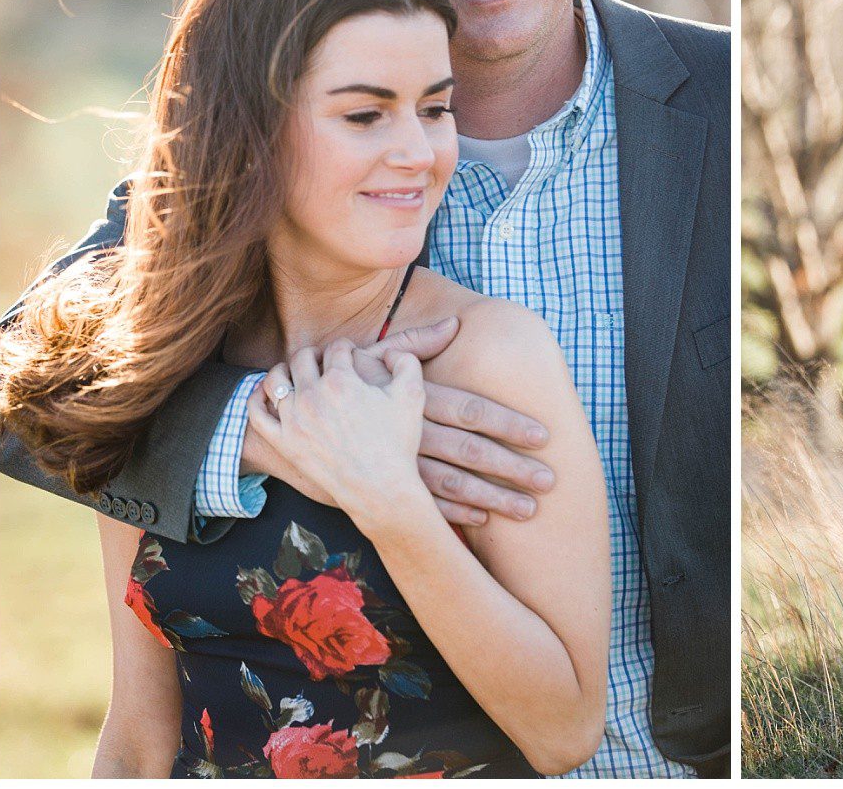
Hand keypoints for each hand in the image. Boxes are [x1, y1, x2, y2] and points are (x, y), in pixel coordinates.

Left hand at [250, 341, 428, 529]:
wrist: (379, 488)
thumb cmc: (397, 442)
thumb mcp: (413, 394)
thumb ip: (406, 361)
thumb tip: (389, 352)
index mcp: (341, 380)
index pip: (336, 348)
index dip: (346, 347)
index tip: (350, 354)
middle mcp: (312, 395)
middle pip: (303, 358)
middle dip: (316, 354)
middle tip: (324, 361)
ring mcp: (293, 419)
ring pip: (275, 379)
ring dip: (285, 370)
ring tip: (296, 374)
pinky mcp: (282, 441)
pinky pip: (256, 413)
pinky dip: (257, 398)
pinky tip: (267, 395)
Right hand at [357, 319, 555, 525]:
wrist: (291, 426)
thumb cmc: (344, 386)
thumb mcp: (374, 358)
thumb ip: (418, 341)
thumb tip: (457, 322)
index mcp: (416, 398)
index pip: (473, 410)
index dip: (509, 422)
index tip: (544, 435)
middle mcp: (411, 432)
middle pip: (472, 451)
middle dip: (513, 467)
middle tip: (551, 480)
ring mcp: (399, 463)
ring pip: (455, 483)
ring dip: (494, 497)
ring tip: (529, 510)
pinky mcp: (387, 485)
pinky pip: (427, 504)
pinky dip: (457, 512)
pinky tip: (485, 519)